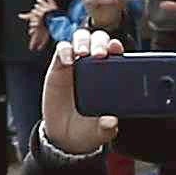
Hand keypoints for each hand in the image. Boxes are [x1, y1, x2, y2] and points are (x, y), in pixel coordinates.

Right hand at [40, 24, 115, 156]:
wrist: (65, 136)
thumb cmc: (88, 128)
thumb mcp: (100, 131)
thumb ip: (107, 127)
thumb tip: (111, 121)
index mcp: (110, 76)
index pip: (116, 53)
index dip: (116, 47)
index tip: (116, 49)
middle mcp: (94, 66)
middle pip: (99, 40)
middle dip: (100, 42)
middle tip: (99, 54)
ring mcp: (76, 64)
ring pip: (81, 39)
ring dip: (83, 41)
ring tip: (82, 53)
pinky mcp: (58, 67)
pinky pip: (61, 50)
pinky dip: (65, 50)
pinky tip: (67, 60)